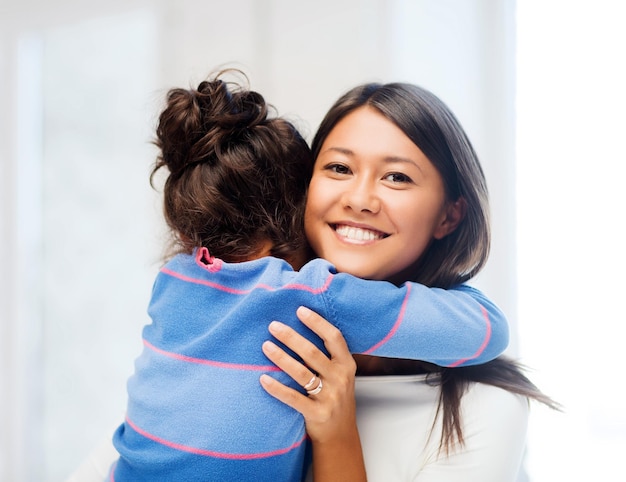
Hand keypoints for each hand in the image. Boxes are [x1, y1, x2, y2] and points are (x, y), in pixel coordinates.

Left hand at [260, 306, 365, 480]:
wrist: (340, 434)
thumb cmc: (335, 396)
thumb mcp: (340, 374)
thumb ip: (327, 355)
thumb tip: (299, 327)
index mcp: (347, 364)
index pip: (334, 337)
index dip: (317, 323)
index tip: (299, 310)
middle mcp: (340, 379)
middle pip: (312, 352)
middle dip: (291, 337)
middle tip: (273, 326)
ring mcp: (330, 397)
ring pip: (301, 373)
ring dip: (281, 357)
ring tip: (265, 346)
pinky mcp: (317, 414)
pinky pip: (293, 398)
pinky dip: (276, 388)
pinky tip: (263, 379)